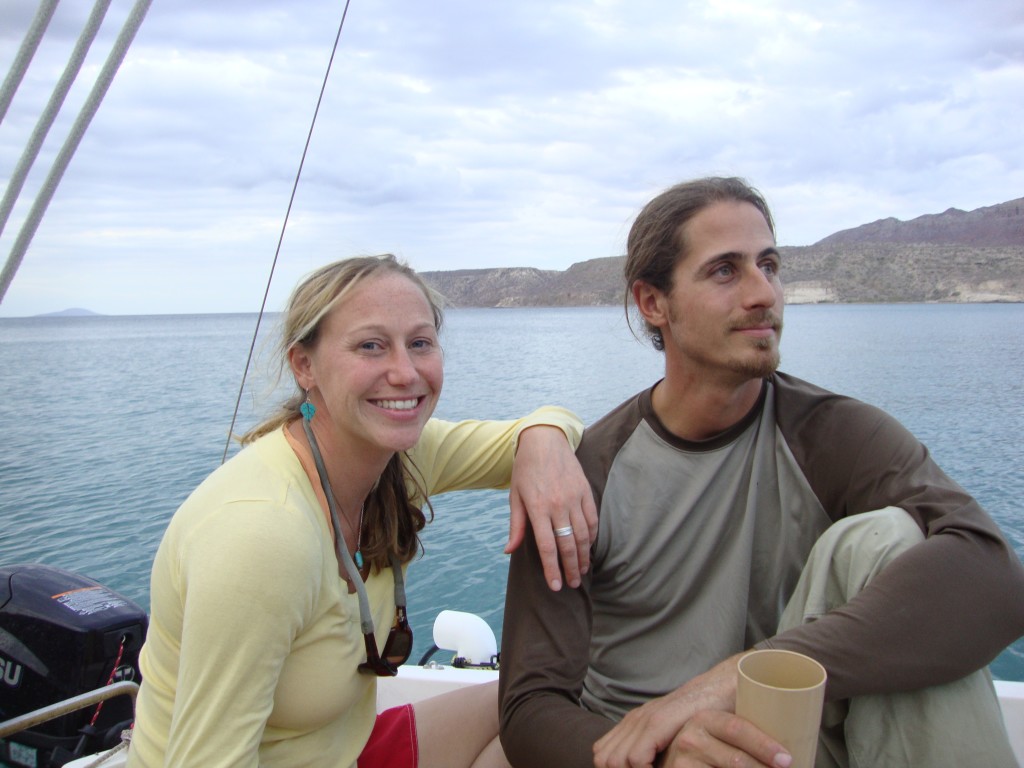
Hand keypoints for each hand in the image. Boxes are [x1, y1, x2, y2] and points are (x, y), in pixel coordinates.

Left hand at [506, 425, 597, 589]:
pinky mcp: (586, 491)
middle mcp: (558, 505)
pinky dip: (592, 536)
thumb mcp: (515, 496)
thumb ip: (516, 525)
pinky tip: (589, 547)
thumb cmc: (526, 469)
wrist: (545, 441)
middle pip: (568, 544)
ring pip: (583, 535)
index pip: (547, 546)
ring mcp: (575, 498)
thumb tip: (509, 551)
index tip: (555, 585)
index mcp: (538, 508)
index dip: (552, 568)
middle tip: (571, 584)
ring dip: (584, 556)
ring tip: (582, 571)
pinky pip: (592, 520)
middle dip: (571, 568)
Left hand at [593, 654, 789, 767]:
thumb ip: (656, 749)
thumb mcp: (673, 736)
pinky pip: (636, 759)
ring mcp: (645, 718)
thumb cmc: (707, 719)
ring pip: (614, 761)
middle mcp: (635, 719)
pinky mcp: (659, 721)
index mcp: (634, 723)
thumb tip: (642, 765)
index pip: (603, 754)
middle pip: (604, 759)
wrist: (725, 687)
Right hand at [654, 711, 791, 767]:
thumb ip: (740, 725)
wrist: (681, 756)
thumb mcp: (720, 729)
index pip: (737, 729)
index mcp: (705, 718)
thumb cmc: (710, 743)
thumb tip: (786, 725)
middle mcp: (691, 738)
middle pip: (736, 760)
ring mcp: (683, 761)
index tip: (786, 759)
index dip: (763, 746)